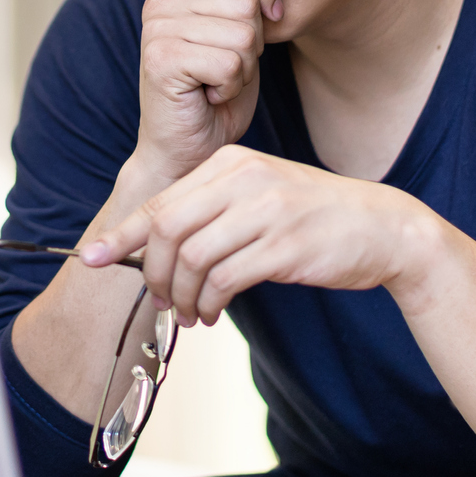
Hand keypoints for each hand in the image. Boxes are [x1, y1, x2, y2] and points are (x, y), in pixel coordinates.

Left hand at [81, 145, 438, 325]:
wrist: (382, 228)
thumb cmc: (312, 217)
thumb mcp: (257, 196)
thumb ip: (210, 210)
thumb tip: (153, 247)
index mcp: (230, 162)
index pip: (162, 201)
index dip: (123, 234)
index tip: (93, 258)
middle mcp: (243, 179)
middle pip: (168, 230)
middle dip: (155, 274)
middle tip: (163, 300)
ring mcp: (265, 211)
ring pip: (193, 259)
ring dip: (184, 296)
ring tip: (193, 314)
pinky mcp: (284, 247)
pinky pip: (225, 280)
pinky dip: (210, 303)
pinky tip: (215, 313)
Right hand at [136, 0, 282, 180]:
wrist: (187, 150)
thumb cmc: (217, 94)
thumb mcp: (239, 37)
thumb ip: (246, 0)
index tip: (265, 24)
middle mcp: (160, 1)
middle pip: (246, 2)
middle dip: (252, 44)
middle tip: (224, 68)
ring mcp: (156, 29)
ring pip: (243, 35)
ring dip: (242, 69)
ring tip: (215, 82)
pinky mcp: (161, 59)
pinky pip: (230, 63)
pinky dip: (230, 87)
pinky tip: (207, 96)